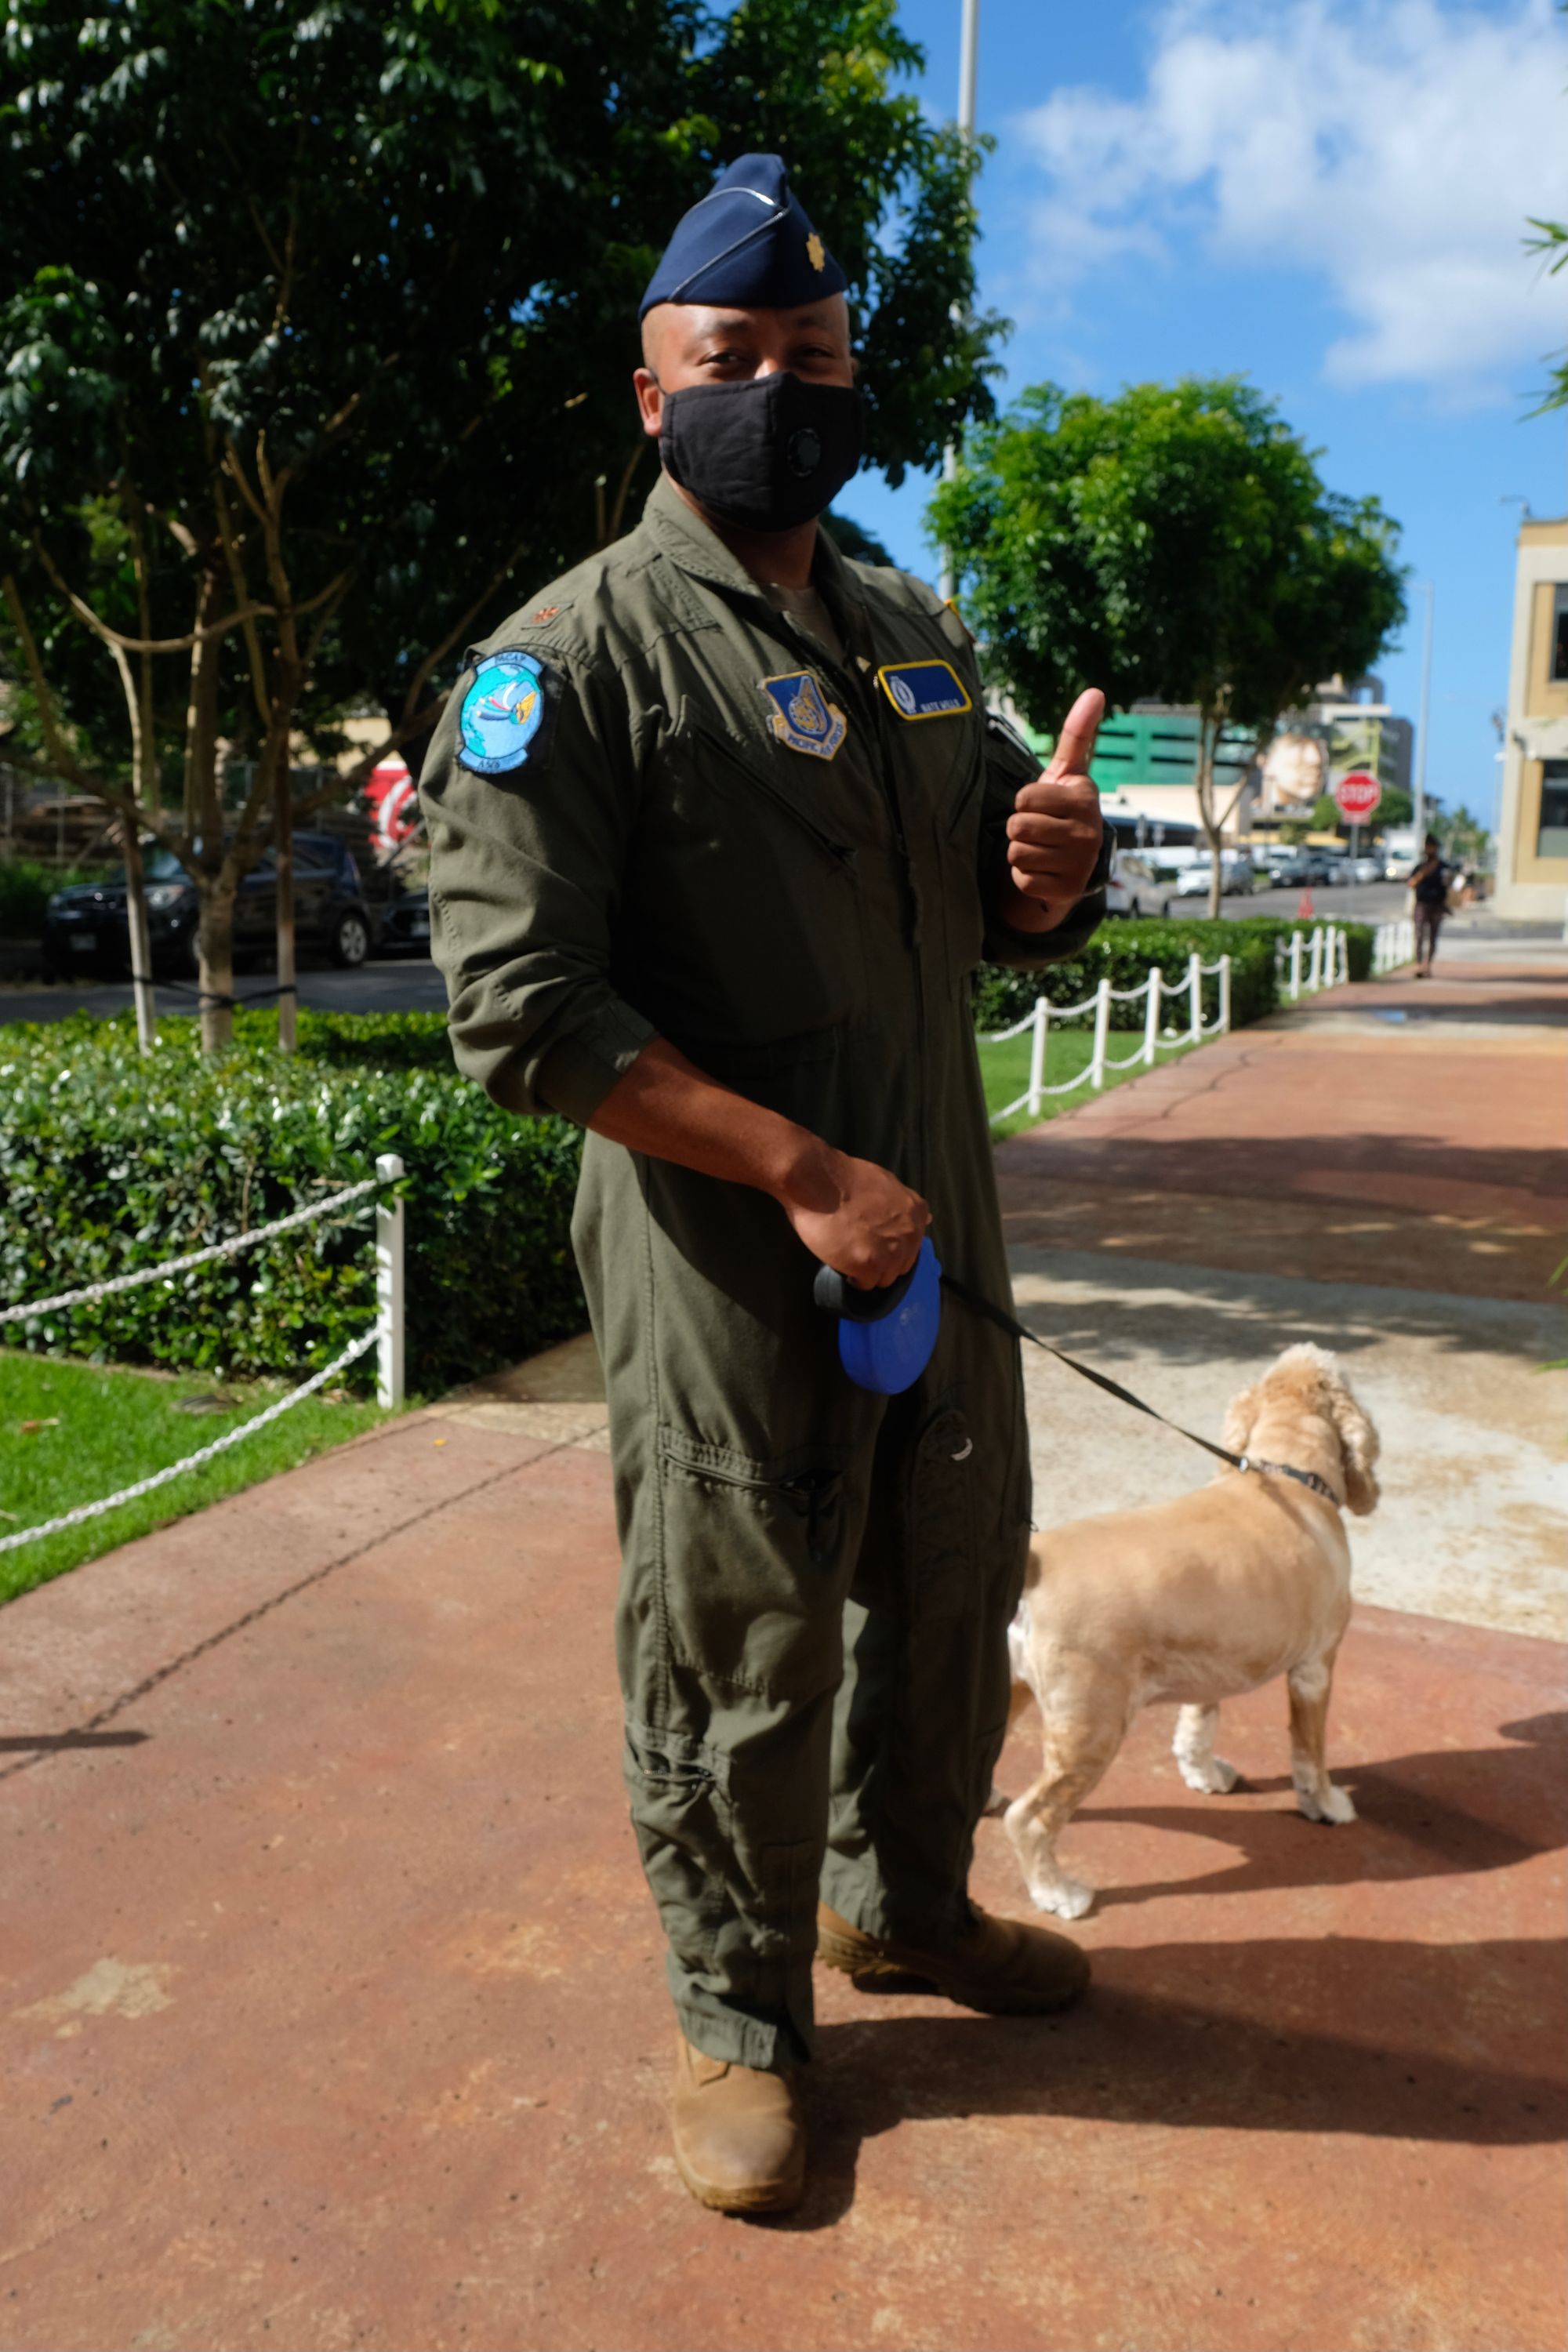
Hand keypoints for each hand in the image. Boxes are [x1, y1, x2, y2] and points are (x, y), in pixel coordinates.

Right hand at [779, 1147, 930, 1289]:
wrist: (818, 1181)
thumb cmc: (846, 1177)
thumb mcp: (886, 1182)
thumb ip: (905, 1205)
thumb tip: (928, 1219)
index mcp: (916, 1212)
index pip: (912, 1245)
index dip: (891, 1246)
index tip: (874, 1241)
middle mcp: (910, 1234)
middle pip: (900, 1265)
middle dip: (882, 1261)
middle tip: (859, 1248)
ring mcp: (891, 1252)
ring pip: (884, 1279)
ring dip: (868, 1272)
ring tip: (848, 1255)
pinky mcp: (869, 1266)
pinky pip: (865, 1284)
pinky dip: (853, 1278)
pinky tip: (841, 1262)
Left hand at [1003, 686, 1105, 930]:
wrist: (1072, 862)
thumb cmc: (1061, 809)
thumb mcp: (1067, 772)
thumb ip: (1077, 734)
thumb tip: (1096, 691)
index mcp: (1085, 798)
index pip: (1024, 798)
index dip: (1024, 802)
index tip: (1042, 805)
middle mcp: (1089, 832)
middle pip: (1017, 826)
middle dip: (1018, 828)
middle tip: (1038, 830)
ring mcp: (1080, 864)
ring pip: (1017, 853)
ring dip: (1020, 852)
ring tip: (1040, 849)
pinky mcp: (1067, 891)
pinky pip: (1022, 879)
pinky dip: (1025, 877)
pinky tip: (1043, 871)